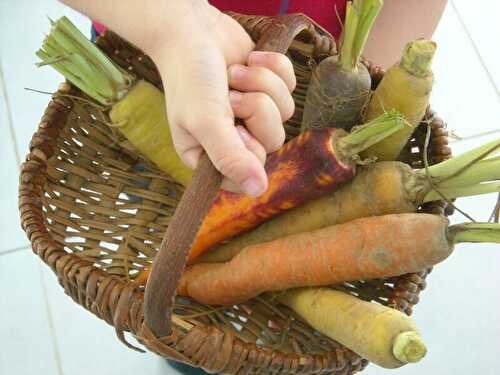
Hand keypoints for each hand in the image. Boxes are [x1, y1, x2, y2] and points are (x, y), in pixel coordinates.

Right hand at [152, 6, 295, 195]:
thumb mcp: (205, 122)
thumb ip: (230, 158)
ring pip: (286, 111)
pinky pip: (292, 85)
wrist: (192, 29)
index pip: (249, 175)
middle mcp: (235, 140)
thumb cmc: (190, 77)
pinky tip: (249, 60)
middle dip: (255, 108)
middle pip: (273, 141)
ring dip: (261, 83)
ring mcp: (255, 113)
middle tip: (230, 95)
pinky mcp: (269, 88)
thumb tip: (258, 191)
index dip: (248, 148)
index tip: (231, 126)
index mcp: (212, 157)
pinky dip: (272, 66)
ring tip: (234, 74)